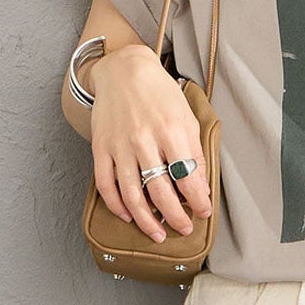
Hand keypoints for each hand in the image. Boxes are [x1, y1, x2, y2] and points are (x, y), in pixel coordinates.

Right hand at [88, 45, 212, 242]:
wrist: (124, 70)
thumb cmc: (161, 94)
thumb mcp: (188, 119)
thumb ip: (195, 154)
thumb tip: (201, 188)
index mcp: (171, 131)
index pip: (188, 177)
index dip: (198, 201)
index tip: (203, 213)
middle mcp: (145, 140)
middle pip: (161, 192)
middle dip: (175, 217)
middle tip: (184, 229)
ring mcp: (120, 145)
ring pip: (132, 195)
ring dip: (146, 221)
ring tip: (158, 234)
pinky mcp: (101, 148)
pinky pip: (106, 184)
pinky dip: (116, 205)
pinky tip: (128, 216)